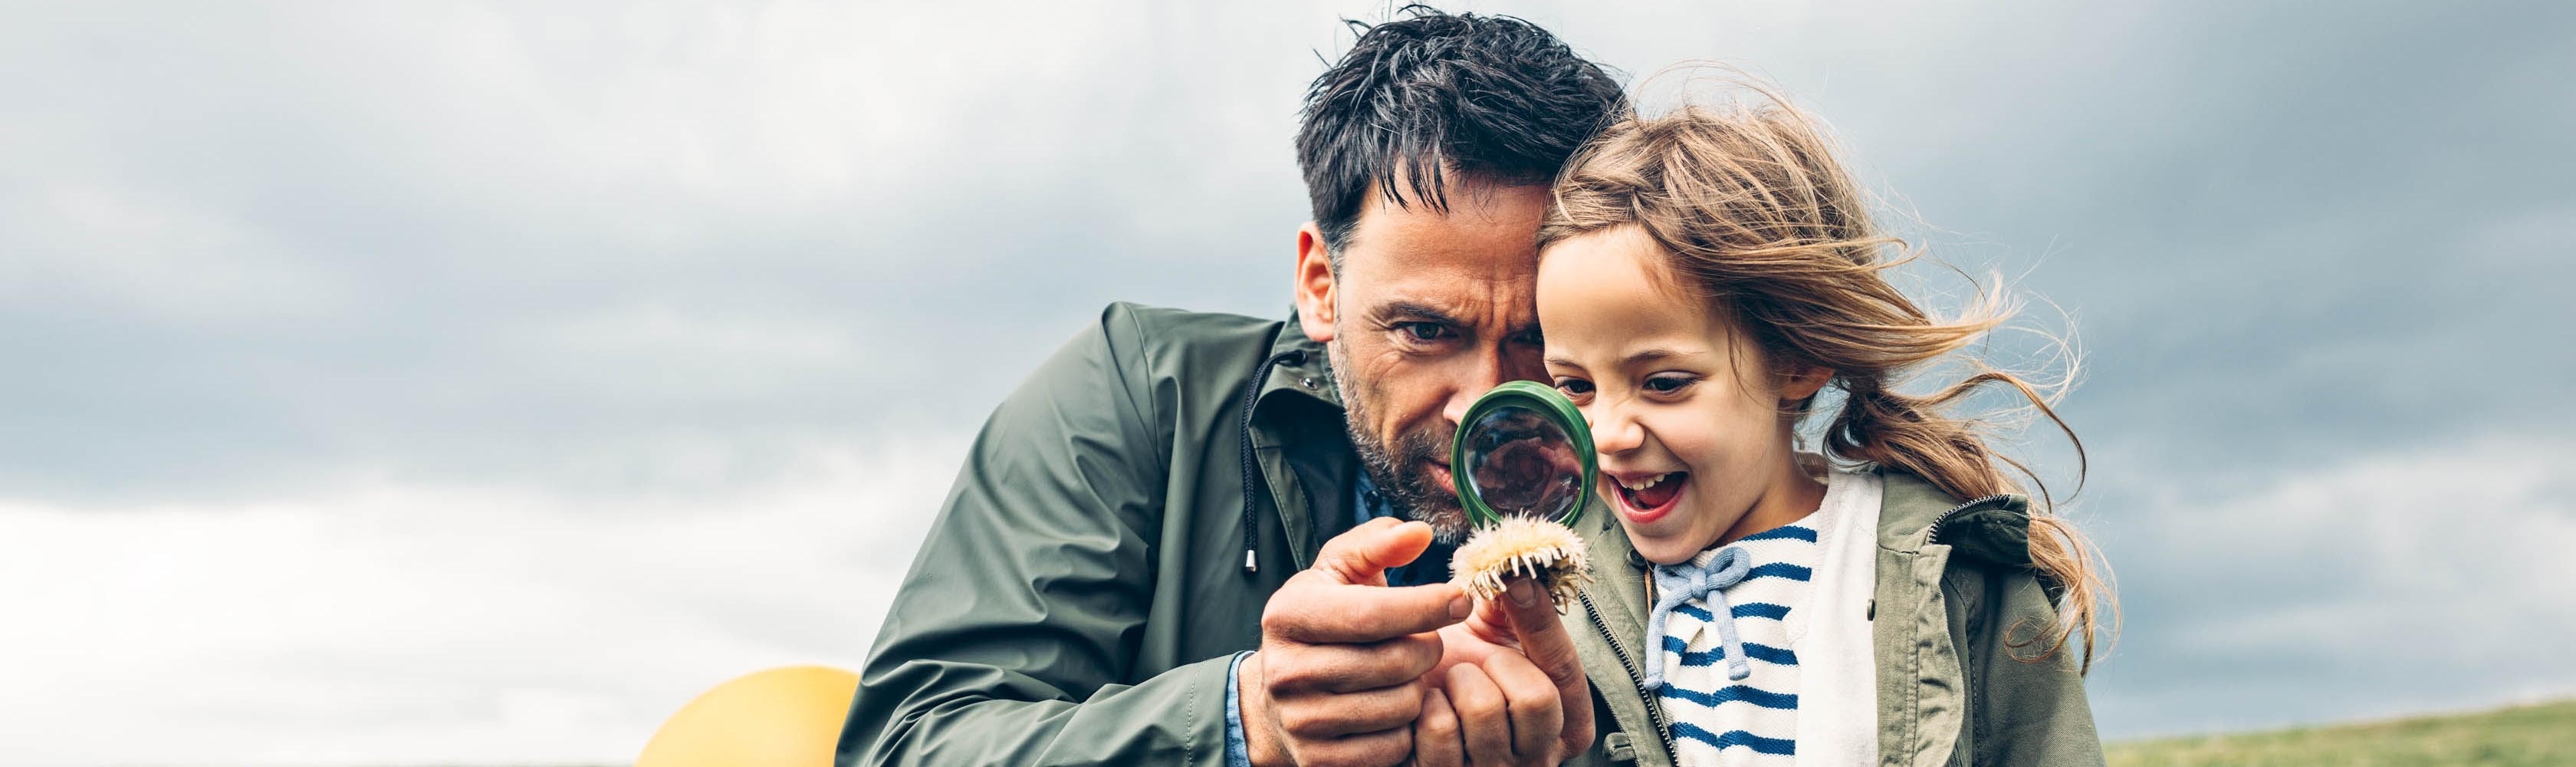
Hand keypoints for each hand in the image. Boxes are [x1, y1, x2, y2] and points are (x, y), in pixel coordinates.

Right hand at [1239, 517, 1470, 766]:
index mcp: (1288, 614)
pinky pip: (1393, 747)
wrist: (1277, 695)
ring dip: (1419, 688)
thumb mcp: (1340, 573)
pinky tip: (1396, 706)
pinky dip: (1408, 727)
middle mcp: (1286, 670)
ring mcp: (1300, 720)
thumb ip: (1377, 544)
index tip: (1460, 598)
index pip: (1371, 612)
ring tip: (1407, 674)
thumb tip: (1420, 533)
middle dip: (1429, 648)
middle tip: (1429, 641)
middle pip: (1394, 662)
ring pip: (1400, 706)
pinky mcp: (1317, 759)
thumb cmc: (1324, 621)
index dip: (1426, 605)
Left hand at [1412, 578, 1593, 766]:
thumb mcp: (1500, 643)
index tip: (1517, 581)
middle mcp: (1538, 758)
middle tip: (1474, 663)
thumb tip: (1520, 564)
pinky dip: (1424, 708)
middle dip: (1494, 665)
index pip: (1564, 670)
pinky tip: (1426, 707)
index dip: (1539, 621)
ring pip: (1483, 709)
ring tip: (1449, 686)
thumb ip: (1516, 608)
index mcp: (1566, 723)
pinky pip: (1438, 730)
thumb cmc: (1463, 676)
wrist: (1411, 714)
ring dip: (1455, 684)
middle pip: (1535, 698)